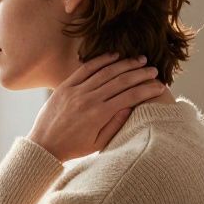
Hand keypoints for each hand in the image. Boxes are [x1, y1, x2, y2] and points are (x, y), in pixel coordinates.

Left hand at [27, 52, 167, 161]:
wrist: (43, 145)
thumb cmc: (73, 147)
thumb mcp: (98, 143)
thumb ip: (115, 125)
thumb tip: (131, 106)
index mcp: (99, 115)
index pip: (130, 97)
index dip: (147, 90)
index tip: (160, 86)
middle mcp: (88, 100)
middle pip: (120, 81)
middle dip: (140, 74)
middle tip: (154, 71)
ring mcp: (76, 91)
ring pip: (105, 72)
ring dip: (125, 64)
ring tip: (140, 60)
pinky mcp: (65, 86)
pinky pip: (86, 69)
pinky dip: (101, 61)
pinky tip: (115, 56)